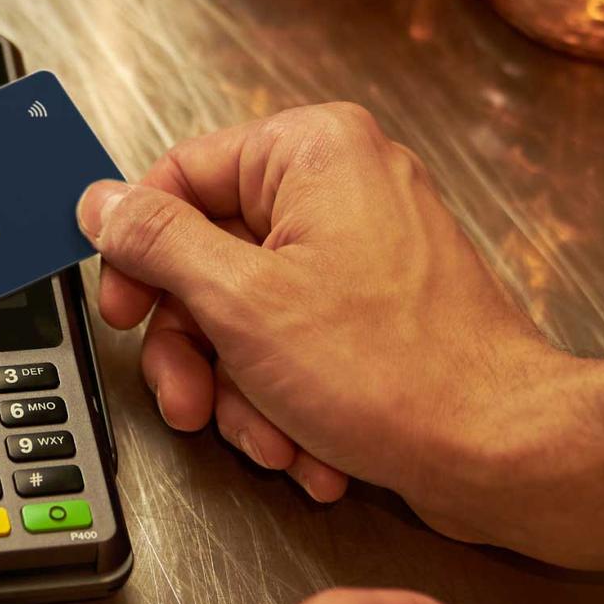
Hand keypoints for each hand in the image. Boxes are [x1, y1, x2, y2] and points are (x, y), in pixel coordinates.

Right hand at [77, 104, 603, 570]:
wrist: (500, 451)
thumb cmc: (398, 373)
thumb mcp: (241, 303)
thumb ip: (159, 244)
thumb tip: (104, 203)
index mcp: (313, 152)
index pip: (180, 176)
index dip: (138, 254)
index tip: (126, 312)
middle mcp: (343, 187)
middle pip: (210, 260)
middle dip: (198, 352)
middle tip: (188, 401)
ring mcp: (364, 251)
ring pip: (248, 317)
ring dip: (242, 394)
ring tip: (271, 438)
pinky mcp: (378, 312)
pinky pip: (295, 346)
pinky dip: (288, 402)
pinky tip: (310, 446)